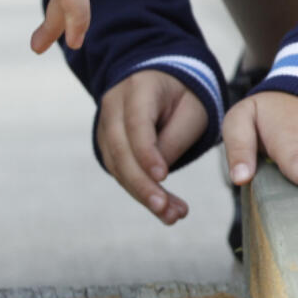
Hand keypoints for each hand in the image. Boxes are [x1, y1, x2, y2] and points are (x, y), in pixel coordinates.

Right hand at [97, 70, 208, 224]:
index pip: (136, 124)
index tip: (163, 177)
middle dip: (142, 184)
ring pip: (117, 166)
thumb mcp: (192, 110)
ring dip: (142, 194)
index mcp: (138, 89)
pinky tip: (162, 207)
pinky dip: (139, 191)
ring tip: (171, 215)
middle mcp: (113, 106)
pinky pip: (119, 171)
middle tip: (165, 209)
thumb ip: (176, 139)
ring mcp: (105, 126)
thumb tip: (157, 176)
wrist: (160, 81)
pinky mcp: (107, 145)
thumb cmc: (182, 95)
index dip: (146, 153)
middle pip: (120, 150)